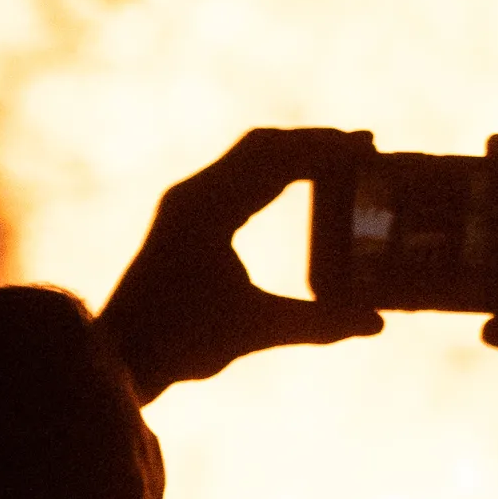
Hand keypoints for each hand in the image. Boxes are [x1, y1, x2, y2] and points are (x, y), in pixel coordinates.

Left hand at [98, 128, 383, 400]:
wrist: (120, 355)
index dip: (326, 150)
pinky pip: (236, 175)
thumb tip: (377, 324)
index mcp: (209, 210)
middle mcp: (194, 195)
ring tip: (340, 159)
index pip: (277, 161)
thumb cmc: (180, 341)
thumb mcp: (255, 329)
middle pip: (264, 146)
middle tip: (364, 146)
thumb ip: (319, 324)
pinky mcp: (185, 216)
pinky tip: (297, 184)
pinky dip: (273, 171)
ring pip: (248, 156)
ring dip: (293, 153)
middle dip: (314, 142)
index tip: (368, 147)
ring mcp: (186, 203)